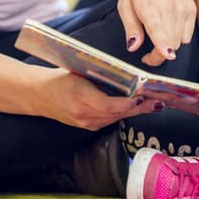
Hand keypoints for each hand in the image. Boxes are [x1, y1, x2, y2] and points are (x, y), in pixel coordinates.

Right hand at [41, 68, 161, 129]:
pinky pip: (109, 120)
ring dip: (135, 111)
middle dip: (140, 108)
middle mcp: (83, 114)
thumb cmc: (59, 78)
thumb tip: (126, 76)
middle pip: (118, 113)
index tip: (144, 97)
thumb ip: (101, 76)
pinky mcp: (87, 126)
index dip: (129, 103)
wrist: (38, 95)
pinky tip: (136, 107)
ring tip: (153, 104)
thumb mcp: (79, 72)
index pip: (110, 105)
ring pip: (116, 118)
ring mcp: (85, 123)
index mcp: (80, 97)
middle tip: (159, 101)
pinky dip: (123, 113)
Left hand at [118, 0, 195, 66]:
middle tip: (147, 55)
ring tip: (157, 41)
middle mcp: (170, 8)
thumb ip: (130, 27)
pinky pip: (187, 35)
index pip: (161, 37)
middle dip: (158, 55)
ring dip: (168, 46)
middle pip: (170, 46)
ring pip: (179, 42)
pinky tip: (168, 29)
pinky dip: (178, 37)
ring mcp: (183, 9)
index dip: (159, 55)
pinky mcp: (192, 9)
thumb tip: (133, 48)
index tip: (153, 59)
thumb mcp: (124, 3)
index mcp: (150, 7)